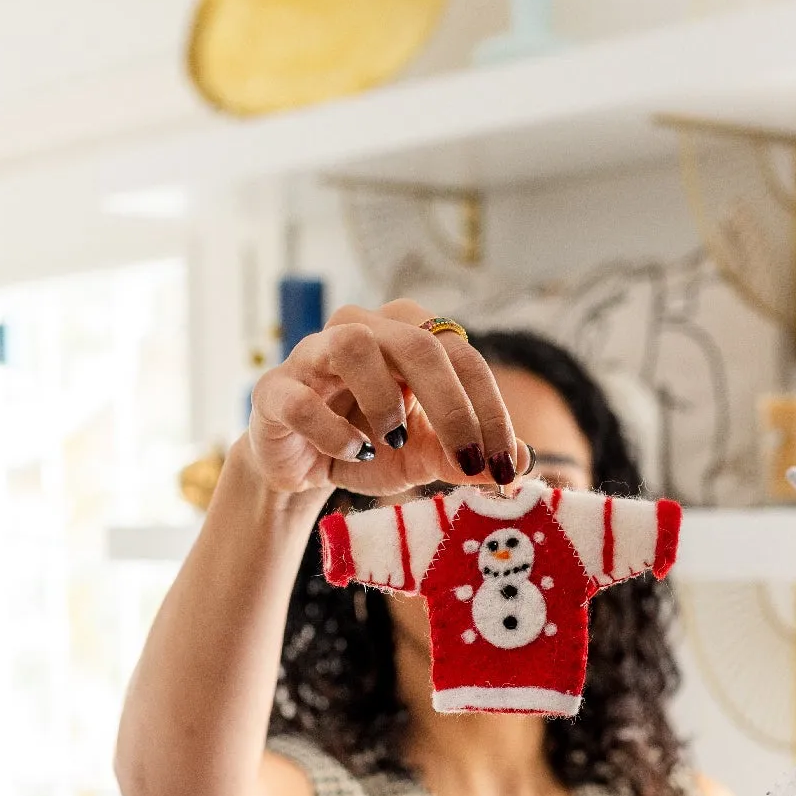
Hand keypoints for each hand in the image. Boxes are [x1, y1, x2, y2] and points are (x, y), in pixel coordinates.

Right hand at [247, 298, 517, 498]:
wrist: (301, 466)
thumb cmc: (369, 445)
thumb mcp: (424, 455)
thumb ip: (465, 456)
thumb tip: (521, 462)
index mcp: (408, 334)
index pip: (463, 358)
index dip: (490, 411)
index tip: (504, 466)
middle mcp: (362, 329)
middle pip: (418, 344)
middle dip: (452, 408)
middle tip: (469, 462)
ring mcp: (313, 354)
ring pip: (354, 345)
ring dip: (384, 400)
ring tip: (393, 440)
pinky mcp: (274, 389)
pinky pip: (302, 398)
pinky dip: (333, 431)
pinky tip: (352, 451)